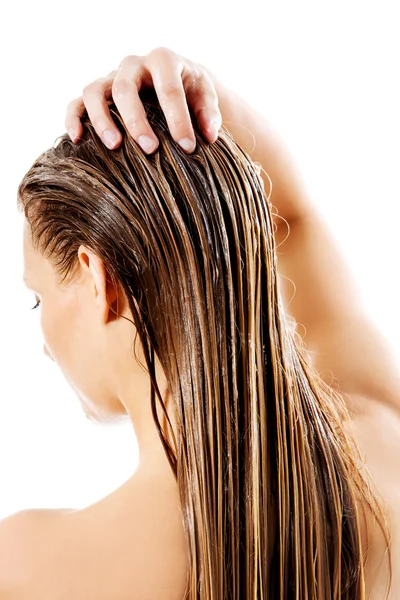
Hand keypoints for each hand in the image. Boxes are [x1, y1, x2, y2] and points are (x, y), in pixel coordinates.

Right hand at [65, 47, 221, 153]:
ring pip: (95, 91)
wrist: (174, 83)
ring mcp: (111, 77)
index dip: (178, 119)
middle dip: (137, 121)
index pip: (169, 88)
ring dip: (101, 120)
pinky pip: (77, 102)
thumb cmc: (191, 91)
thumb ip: (210, 114)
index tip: (187, 146)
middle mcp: (133, 65)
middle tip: (150, 149)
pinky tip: (78, 139)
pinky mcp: (98, 93)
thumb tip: (208, 136)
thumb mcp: (206, 97)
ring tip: (114, 147)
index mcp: (163, 61)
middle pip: (125, 87)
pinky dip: (74, 118)